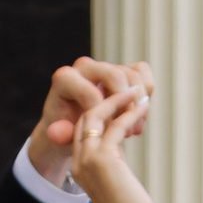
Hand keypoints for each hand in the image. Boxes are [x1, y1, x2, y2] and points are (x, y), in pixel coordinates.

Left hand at [28, 57, 152, 188]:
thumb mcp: (62, 136)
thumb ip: (60, 134)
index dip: (103, 118)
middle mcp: (85, 66)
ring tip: (133, 131)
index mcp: (65, 79)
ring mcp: (105, 65)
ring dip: (138, 106)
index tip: (105, 136)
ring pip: (133, 75)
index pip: (91, 93)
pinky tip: (138, 117)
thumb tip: (57, 133)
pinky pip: (142, 72)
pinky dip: (146, 94)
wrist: (76, 125)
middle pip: (116, 76)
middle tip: (128, 133)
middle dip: (125, 107)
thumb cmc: (67, 130)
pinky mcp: (122, 68)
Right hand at [67, 83, 151, 202]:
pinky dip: (129, 112)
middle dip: (106, 100)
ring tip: (137, 90)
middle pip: (85, 117)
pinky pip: (115, 125)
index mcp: (80, 168)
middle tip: (128, 89)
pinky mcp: (103, 158)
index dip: (100, 112)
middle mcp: (80, 161)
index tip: (120, 102)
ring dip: (118, 100)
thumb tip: (121, 165)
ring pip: (96, 115)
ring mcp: (88, 159)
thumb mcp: (117, 186)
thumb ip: (113, 170)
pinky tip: (143, 106)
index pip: (82, 129)